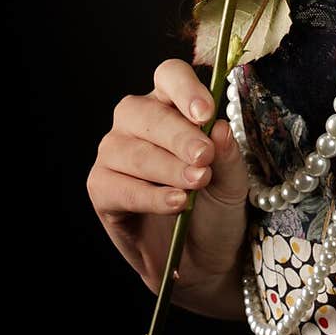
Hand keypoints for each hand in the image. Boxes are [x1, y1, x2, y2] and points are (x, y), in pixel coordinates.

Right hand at [87, 58, 249, 304]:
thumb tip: (218, 127)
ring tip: (195, 184)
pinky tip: (175, 204)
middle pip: (146, 112)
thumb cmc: (215, 207)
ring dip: (166, 167)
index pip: (170, 76)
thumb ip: (227, 154)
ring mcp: (115, 153)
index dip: (185, 90)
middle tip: (203, 157)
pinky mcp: (102, 188)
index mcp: (171, 104)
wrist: (202, 259)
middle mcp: (137, 121)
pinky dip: (148, 195)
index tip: (205, 113)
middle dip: (178, 135)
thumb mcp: (233, 181)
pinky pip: (117, 185)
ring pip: (131, 150)